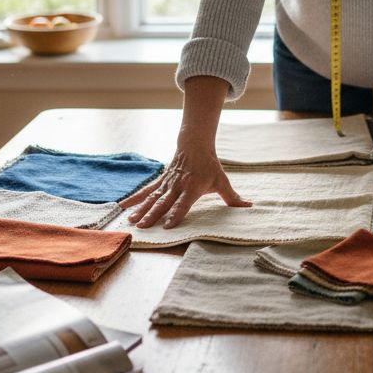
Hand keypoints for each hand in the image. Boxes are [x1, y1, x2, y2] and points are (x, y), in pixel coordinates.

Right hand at [120, 146, 250, 228]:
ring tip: (131, 221)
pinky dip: (134, 199)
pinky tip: (123, 207)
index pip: (183, 204)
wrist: (194, 145)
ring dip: (140, 210)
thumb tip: (249, 206)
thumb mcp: (222, 181)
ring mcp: (166, 183)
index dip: (176, 215)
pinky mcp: (160, 181)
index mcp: (192, 187)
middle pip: (163, 203)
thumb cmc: (210, 166)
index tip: (167, 226)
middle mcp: (177, 186)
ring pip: (152, 198)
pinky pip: (145, 191)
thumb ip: (232, 197)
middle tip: (143, 227)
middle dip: (152, 215)